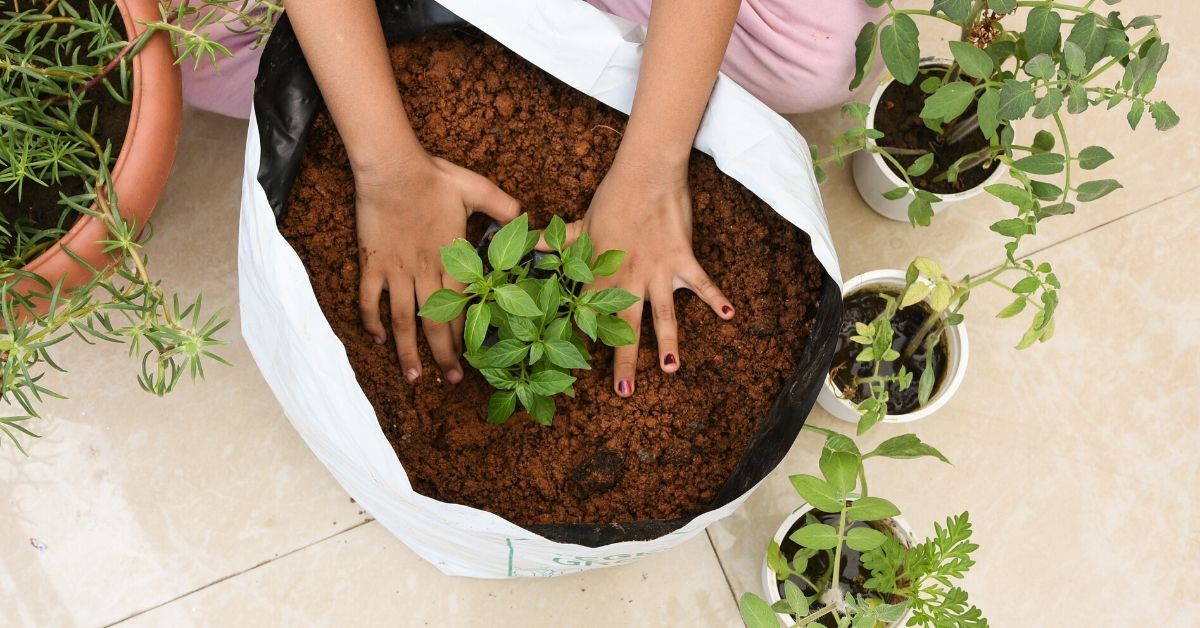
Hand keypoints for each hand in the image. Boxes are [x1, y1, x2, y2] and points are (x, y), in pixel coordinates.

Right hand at [355, 153, 518, 383]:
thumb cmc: (434, 177)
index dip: (468, 338)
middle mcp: (425, 273)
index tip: (474, 359)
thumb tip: (525, 217)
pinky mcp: (373, 263)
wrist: (392, 166)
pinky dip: (372, 321)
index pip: (464, 310)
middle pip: (435, 325)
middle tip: (452, 381)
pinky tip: (378, 339)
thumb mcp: (478, 189)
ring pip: (402, 321)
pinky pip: (369, 299)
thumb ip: (503, 206)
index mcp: (452, 261)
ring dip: (408, 351)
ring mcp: (396, 270)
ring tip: (414, 377)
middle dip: (444, 357)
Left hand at [561, 155, 734, 396]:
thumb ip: (556, 242)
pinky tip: (730, 315)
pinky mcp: (682, 258)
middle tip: (624, 389)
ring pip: (664, 314)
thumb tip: (527, 245)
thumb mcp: (580, 223)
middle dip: (624, 358)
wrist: (645, 173)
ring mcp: (658, 270)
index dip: (585, 341)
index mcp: (602, 273)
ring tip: (671, 369)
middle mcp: (629, 278)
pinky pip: (702, 282)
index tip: (578, 370)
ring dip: (668, 343)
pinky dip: (716, 298)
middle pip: (626, 325)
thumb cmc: (611, 199)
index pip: (591, 314)